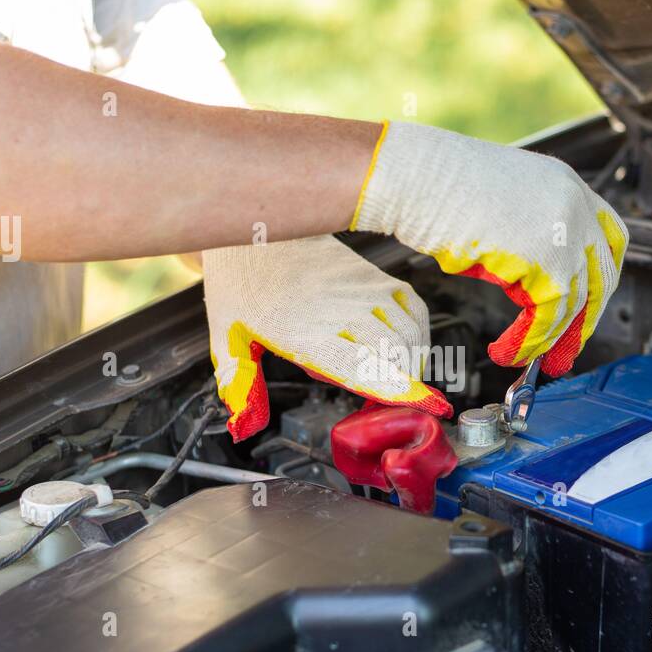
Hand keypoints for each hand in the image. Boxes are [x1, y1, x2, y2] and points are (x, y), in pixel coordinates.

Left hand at [202, 235, 451, 440]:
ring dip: (415, 359)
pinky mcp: (372, 274)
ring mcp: (362, 290)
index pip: (360, 367)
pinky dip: (420, 329)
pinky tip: (412, 342)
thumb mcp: (228, 336)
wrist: (255, 226)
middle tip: (397, 400)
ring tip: (406, 377)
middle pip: (394, 354)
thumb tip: (243, 425)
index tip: (423, 404)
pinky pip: (413, 305)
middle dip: (405, 383)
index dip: (394, 388)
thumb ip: (238, 383)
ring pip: (408, 331)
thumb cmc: (242, 279)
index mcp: (306, 333)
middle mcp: (341, 311)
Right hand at [351, 121, 627, 376]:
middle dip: (581, 323)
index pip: (609, 239)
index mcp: (568, 186)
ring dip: (547, 340)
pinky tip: (507, 350)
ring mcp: (565, 231)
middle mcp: (575, 206)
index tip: (585, 309)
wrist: (415, 178)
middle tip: (563, 352)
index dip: (598, 279)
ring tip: (521, 357)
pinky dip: (528, 342)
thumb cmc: (441, 190)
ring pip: (574, 304)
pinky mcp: (546, 260)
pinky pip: (549, 315)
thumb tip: (535, 291)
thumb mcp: (506, 209)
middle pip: (601, 277)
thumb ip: (534, 240)